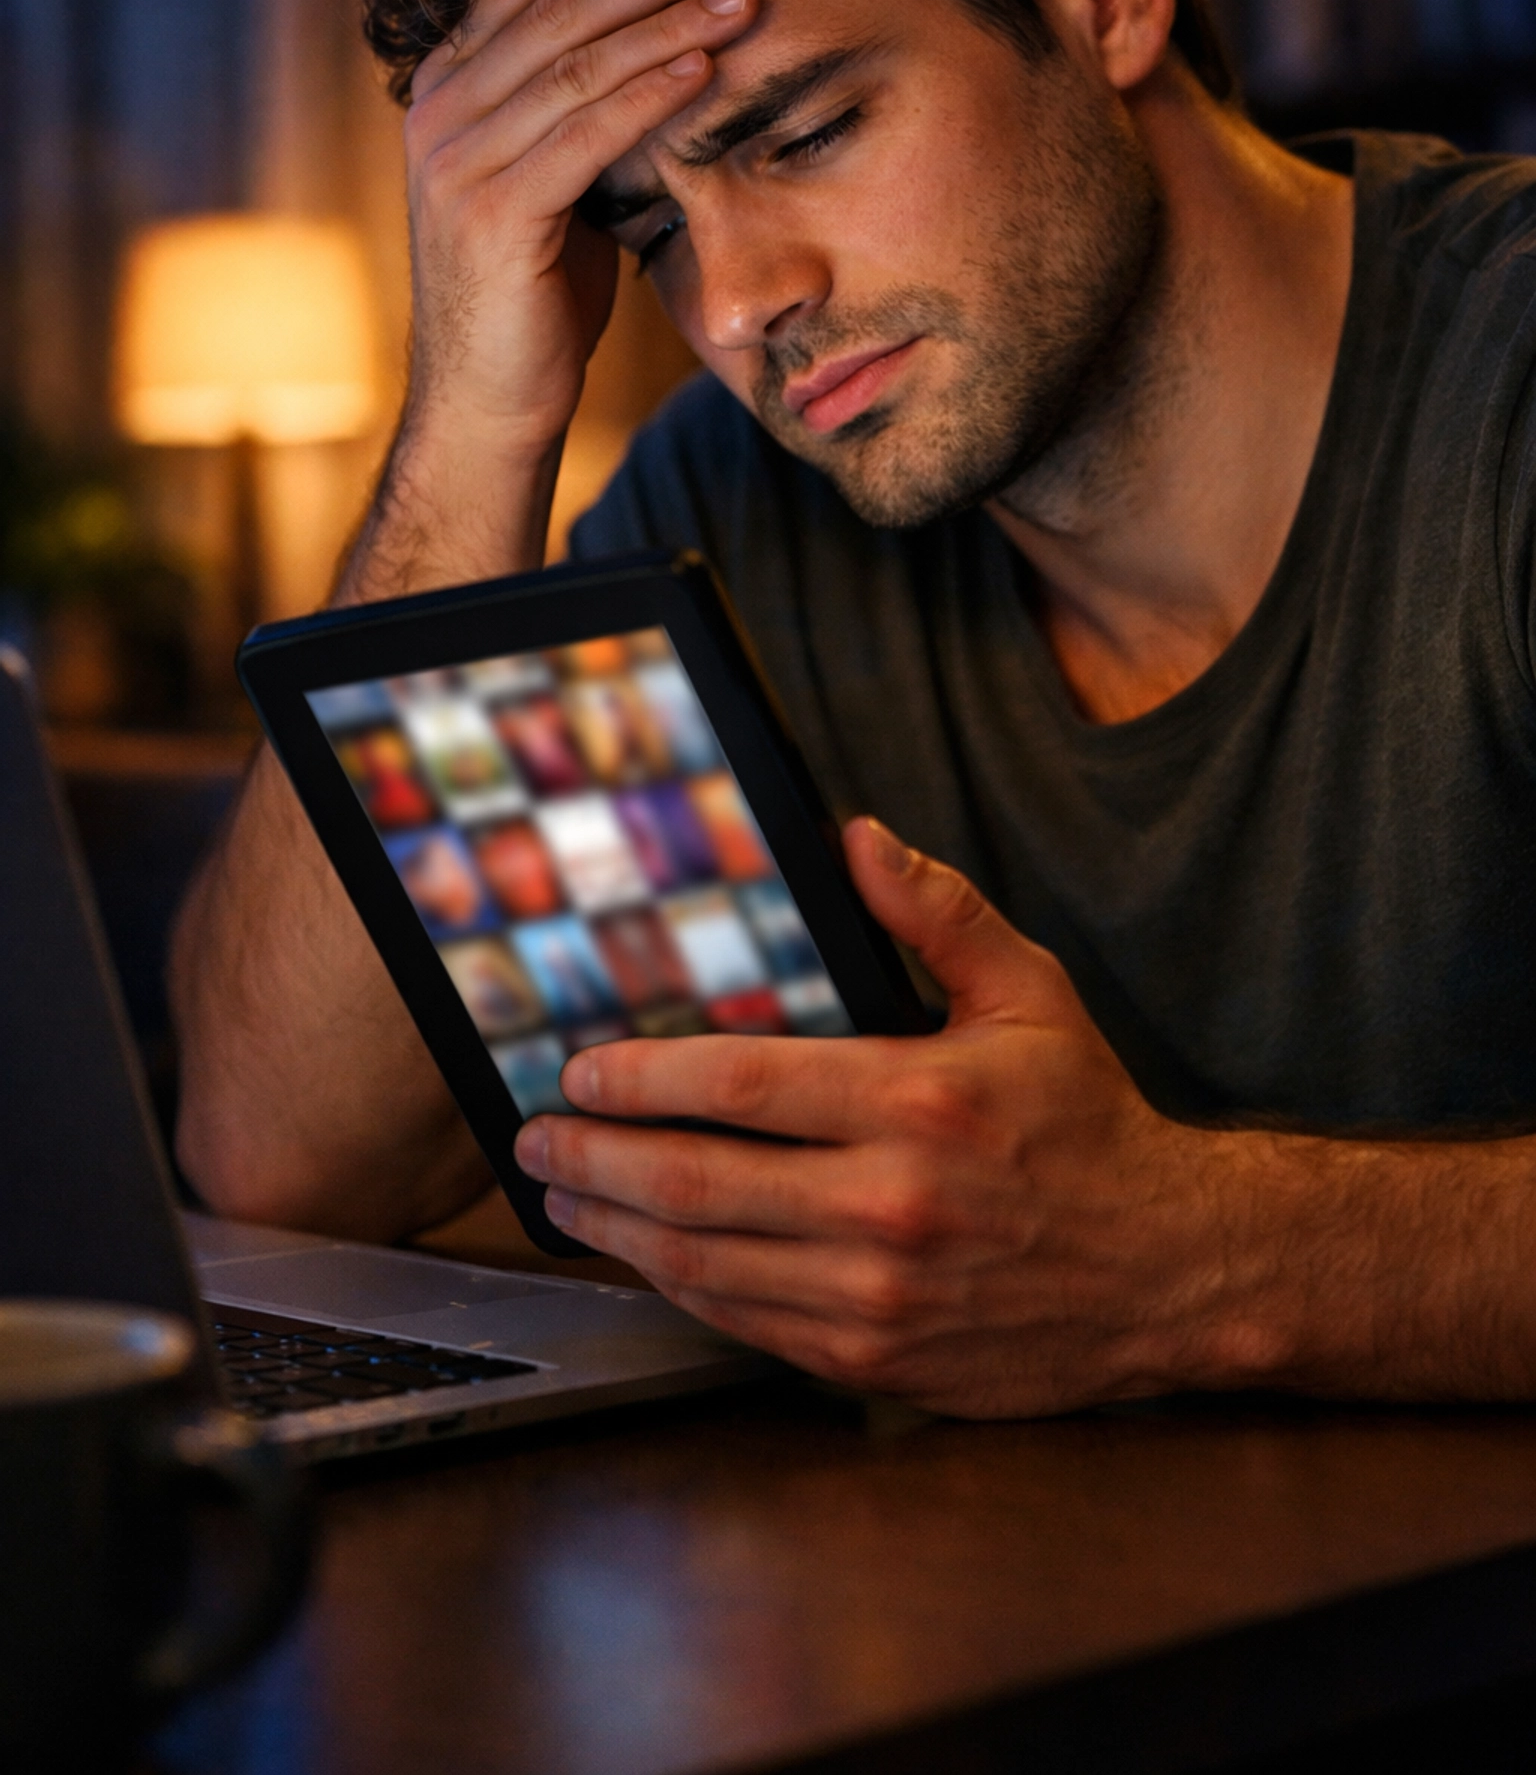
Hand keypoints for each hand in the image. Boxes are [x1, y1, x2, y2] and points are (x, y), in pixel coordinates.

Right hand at [364, 0, 756, 579]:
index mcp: (450, 86)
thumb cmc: (535, 295)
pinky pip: (582, 134)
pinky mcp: (492, 214)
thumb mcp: (551, 179)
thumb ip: (575, 109)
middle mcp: (441, 109)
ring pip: (574, 60)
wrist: (490, 401)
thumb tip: (662, 45)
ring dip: (664, 17)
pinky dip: (647, 93)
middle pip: (554, 3)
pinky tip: (704, 66)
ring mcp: (458, 160)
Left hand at [514, 819, 1267, 1416]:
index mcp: (916, 1102)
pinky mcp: (878, 1361)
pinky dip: (683, 1289)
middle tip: (535, 1144)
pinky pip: (749, 1324)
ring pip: (705, 1264)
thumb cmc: (1090, 1124)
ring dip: (617, 1231)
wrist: (1171, 1271)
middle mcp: (888, 1205)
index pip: (737, 1084)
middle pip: (696, 1183)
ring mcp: (878, 1296)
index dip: (640, 1078)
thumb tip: (855, 834)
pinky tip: (649, 1258)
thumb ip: (938, 912)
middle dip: (593, 1161)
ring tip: (564, 1202)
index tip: (579, 1072)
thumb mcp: (1031, 993)